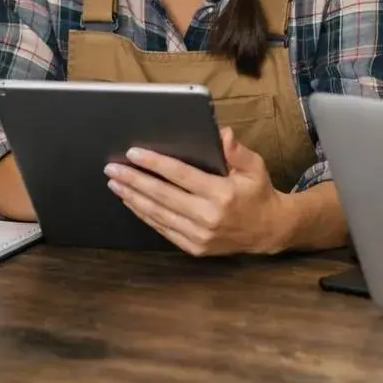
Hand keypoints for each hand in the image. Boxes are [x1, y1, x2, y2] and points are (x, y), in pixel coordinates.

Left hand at [104, 128, 289, 256]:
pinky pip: (163, 230)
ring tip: (116, 184)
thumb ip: (237, 151)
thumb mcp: (255, 167)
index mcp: (222, 193)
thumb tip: (222, 134)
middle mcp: (208, 216)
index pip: (180, 175)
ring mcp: (200, 235)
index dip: (155, 164)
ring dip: (133, 198)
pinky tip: (132, 202)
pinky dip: (145, 215)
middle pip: (162, 196)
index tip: (133, 153)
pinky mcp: (194, 248)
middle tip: (113, 169)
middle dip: (134, 181)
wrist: (269, 231)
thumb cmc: (258, 193)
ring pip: (158, 215)